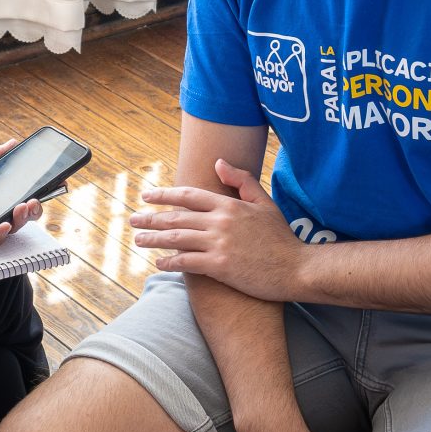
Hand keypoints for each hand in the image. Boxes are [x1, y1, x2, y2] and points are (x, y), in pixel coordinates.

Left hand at [0, 139, 45, 246]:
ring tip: (19, 210)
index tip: (49, 188)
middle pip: (18, 217)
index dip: (35, 198)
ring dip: (19, 222)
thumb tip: (13, 143)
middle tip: (30, 202)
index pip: (20, 200)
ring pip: (7, 231)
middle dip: (30, 212)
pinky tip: (1, 225)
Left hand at [130, 158, 308, 301]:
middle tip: (133, 220)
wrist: (297, 268)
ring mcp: (219, 244)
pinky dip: (170, 261)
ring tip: (138, 240)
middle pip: (176, 217)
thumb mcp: (265, 203)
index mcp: (229, 205)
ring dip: (154, 239)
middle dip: (150, 218)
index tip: (147, 196)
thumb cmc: (282, 238)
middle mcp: (221, 222)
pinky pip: (186, 262)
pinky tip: (159, 263)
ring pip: (176, 239)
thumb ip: (242, 181)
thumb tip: (218, 163)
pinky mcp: (220, 266)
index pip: (188, 195)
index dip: (164, 195)